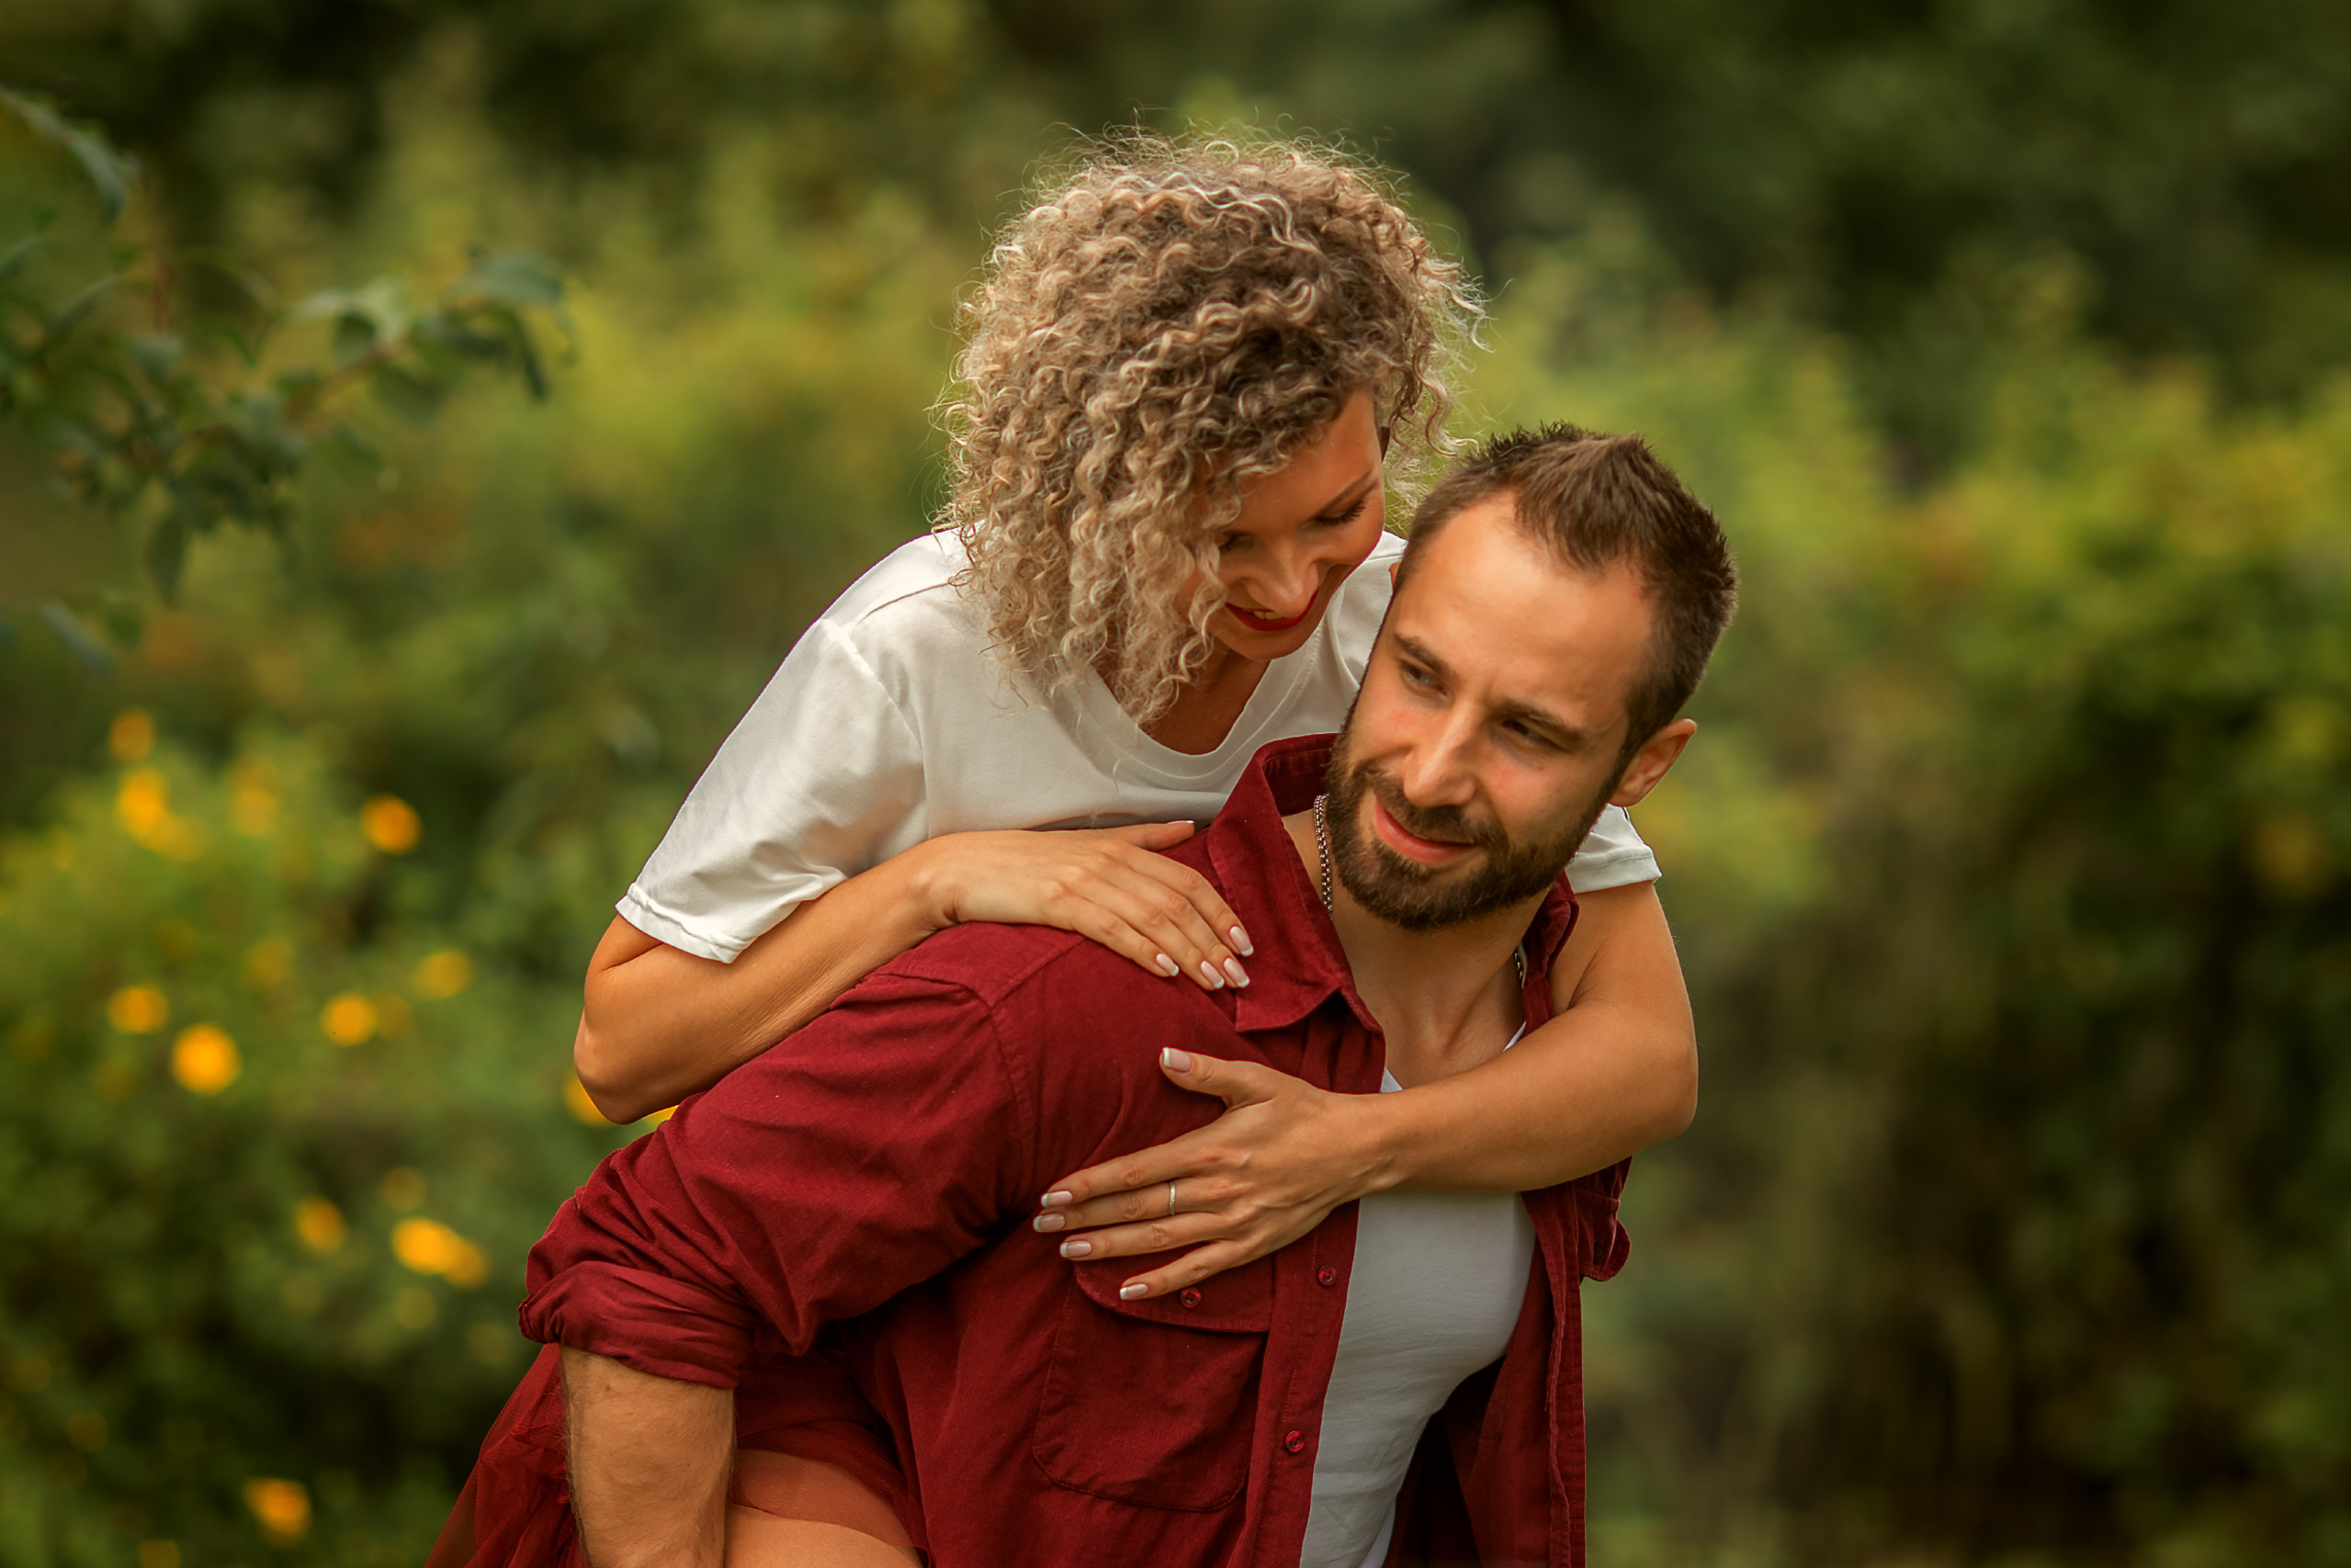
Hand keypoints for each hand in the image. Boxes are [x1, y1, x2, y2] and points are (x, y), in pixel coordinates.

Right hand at [911, 824, 1253, 991]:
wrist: (963, 868)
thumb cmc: (1026, 862)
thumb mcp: (1090, 842)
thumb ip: (1143, 838)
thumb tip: (1188, 827)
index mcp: (1122, 846)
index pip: (1189, 880)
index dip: (1222, 912)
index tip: (1247, 945)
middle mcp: (1110, 859)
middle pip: (1179, 902)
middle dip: (1215, 942)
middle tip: (1241, 977)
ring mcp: (1084, 879)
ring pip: (1153, 918)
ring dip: (1190, 953)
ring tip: (1215, 983)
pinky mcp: (1057, 902)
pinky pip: (1111, 928)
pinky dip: (1143, 950)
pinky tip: (1166, 971)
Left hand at [1030, 1049, 1390, 1298]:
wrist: (1354, 1151)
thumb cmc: (1302, 1110)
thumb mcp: (1257, 1080)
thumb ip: (1206, 1071)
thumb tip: (1161, 1056)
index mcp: (1212, 1148)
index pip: (1137, 1171)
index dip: (1092, 1184)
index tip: (1054, 1192)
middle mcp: (1217, 1191)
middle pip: (1138, 1210)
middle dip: (1086, 1218)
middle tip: (1042, 1225)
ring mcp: (1233, 1224)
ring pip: (1160, 1242)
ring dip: (1111, 1249)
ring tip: (1069, 1252)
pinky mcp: (1250, 1246)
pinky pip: (1199, 1271)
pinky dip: (1162, 1284)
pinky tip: (1127, 1290)